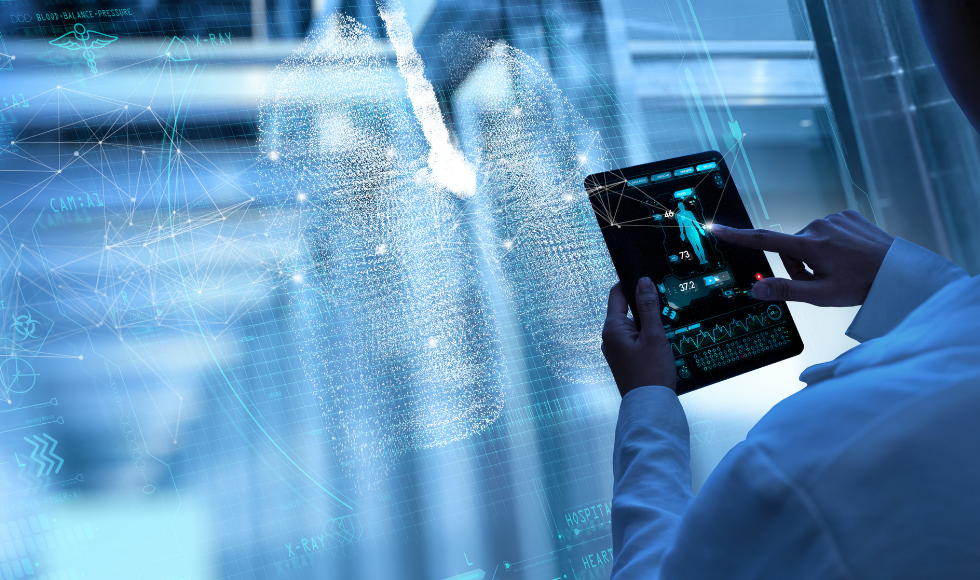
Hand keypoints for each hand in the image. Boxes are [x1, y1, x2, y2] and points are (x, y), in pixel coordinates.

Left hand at [602, 278, 676, 396]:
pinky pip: (637, 340)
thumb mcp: (654, 336)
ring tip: (668, 327)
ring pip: (635, 326)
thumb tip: (643, 282)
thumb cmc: (651, 374)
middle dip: (646, 306)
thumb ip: (648, 307)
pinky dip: (649, 337)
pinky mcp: (626, 359)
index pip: (617, 294)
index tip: (647, 277)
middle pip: (627, 310)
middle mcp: (610, 338)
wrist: (650, 406)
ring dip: (650, 323)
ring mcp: (617, 350)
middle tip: (666, 304)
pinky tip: (664, 342)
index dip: (631, 283)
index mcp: (612, 329)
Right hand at [711, 210, 893, 306]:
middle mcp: (819, 226)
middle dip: (801, 265)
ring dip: (817, 255)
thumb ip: (786, 290)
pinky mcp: (847, 215)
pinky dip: (833, 244)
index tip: (717, 229)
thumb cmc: (863, 285)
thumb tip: (756, 290)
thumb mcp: (822, 295)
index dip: (738, 236)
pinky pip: (827, 230)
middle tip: (824, 280)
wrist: (900, 272)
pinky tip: (850, 254)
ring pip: (810, 240)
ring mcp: (834, 218)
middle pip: (792, 248)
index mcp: (810, 245)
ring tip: (841, 268)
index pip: (764, 240)